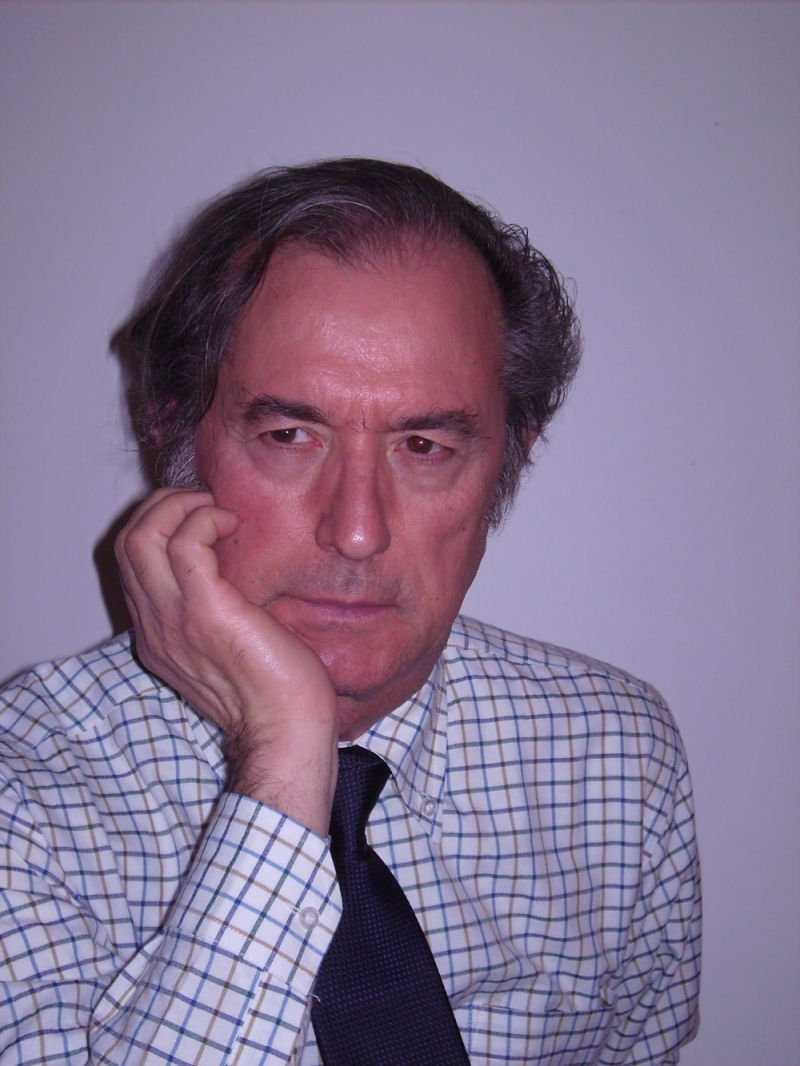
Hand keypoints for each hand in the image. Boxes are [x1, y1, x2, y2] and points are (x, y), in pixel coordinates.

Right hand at [115, 488, 338, 836]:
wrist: (287, 732)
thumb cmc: (274, 691)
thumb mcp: (229, 646)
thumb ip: (215, 612)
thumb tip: (233, 568)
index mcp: (157, 635)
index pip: (131, 563)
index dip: (160, 525)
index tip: (200, 517)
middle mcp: (155, 626)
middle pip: (127, 543)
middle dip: (163, 506)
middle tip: (207, 506)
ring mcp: (174, 619)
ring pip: (142, 537)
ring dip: (180, 507)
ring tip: (218, 512)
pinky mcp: (205, 612)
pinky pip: (185, 543)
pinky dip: (204, 520)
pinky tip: (233, 525)